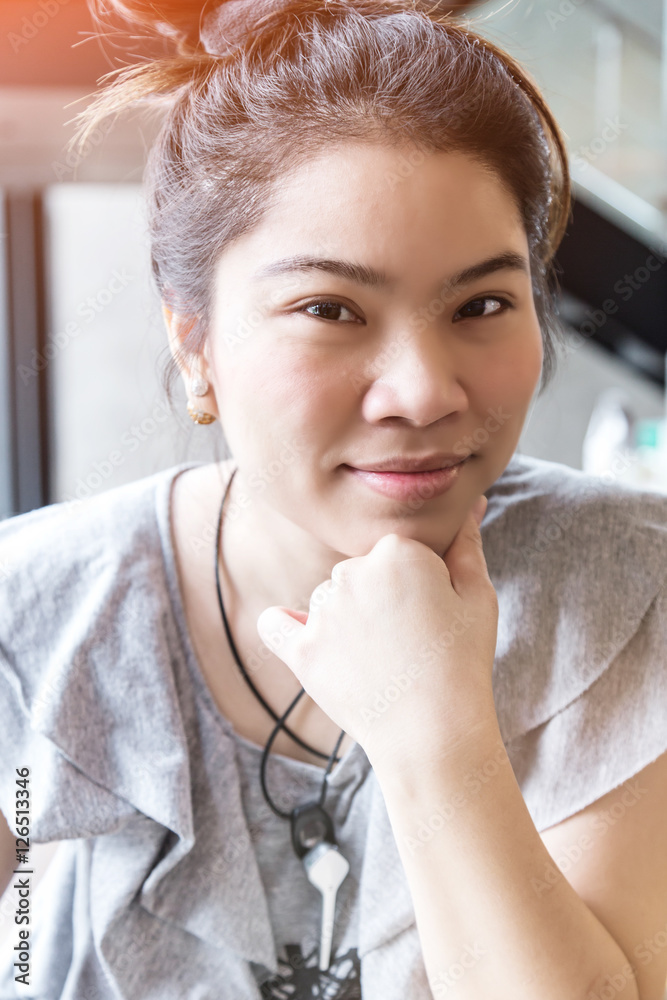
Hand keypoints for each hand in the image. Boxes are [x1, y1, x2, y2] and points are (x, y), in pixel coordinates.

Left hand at [255, 496, 498, 769]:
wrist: (434, 732)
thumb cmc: (462, 662)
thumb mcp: (477, 596)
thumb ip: (465, 544)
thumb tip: (469, 502)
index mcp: (396, 550)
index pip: (394, 553)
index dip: (415, 581)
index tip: (431, 611)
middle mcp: (351, 572)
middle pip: (358, 574)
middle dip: (377, 598)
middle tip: (408, 639)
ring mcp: (323, 612)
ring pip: (326, 601)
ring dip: (343, 620)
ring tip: (379, 659)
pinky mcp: (301, 651)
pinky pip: (275, 626)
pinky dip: (285, 628)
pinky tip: (298, 634)